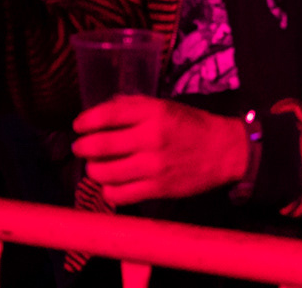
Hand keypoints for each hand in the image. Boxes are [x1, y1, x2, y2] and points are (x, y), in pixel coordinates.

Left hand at [72, 96, 248, 206]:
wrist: (223, 151)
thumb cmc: (191, 125)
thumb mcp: (164, 106)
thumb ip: (133, 107)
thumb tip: (102, 112)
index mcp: (153, 112)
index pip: (109, 115)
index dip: (87, 121)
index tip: (78, 125)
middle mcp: (151, 138)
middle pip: (101, 145)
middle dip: (83, 147)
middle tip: (80, 147)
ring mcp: (154, 166)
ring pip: (106, 172)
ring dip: (93, 170)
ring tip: (95, 167)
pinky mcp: (158, 189)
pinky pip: (120, 195)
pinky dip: (109, 191)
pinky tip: (111, 184)